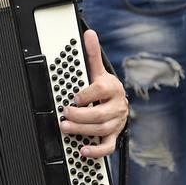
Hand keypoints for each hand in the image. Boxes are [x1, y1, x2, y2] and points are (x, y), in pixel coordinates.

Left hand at [59, 30, 127, 157]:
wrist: (120, 102)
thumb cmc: (106, 88)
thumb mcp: (98, 70)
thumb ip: (92, 54)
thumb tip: (89, 33)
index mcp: (112, 88)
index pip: (100, 91)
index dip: (86, 94)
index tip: (75, 97)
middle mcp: (117, 106)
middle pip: (100, 114)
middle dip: (80, 116)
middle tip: (65, 115)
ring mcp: (116, 122)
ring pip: (101, 130)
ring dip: (82, 131)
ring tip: (66, 128)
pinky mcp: (114, 135)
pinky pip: (108, 147)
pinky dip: (96, 151)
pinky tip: (83, 150)